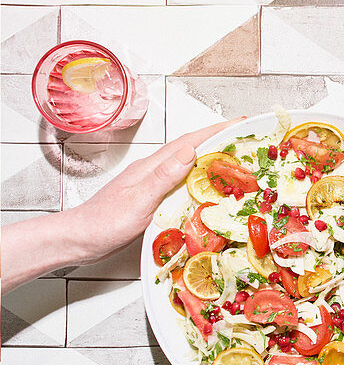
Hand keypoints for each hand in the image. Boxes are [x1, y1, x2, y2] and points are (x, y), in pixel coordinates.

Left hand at [68, 119, 241, 262]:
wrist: (79, 241)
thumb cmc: (104, 223)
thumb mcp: (139, 200)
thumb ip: (163, 176)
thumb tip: (189, 151)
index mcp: (151, 168)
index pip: (188, 143)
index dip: (215, 132)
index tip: (238, 124)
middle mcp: (152, 173)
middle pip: (190, 151)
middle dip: (218, 143)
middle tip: (244, 142)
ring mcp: (151, 186)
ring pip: (187, 168)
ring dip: (210, 162)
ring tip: (234, 164)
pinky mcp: (151, 201)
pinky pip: (182, 186)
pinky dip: (199, 183)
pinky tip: (206, 191)